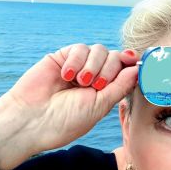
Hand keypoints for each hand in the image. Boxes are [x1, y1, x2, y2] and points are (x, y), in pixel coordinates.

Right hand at [0, 44, 138, 169]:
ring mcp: (78, 67)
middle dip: (110, 70)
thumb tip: (138, 68)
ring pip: (99, 51)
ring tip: (80, 82)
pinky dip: (77, 60)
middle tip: (96, 85)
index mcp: (104, 94)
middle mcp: (93, 79)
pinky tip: (67, 75)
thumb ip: (119, 86)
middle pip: (115, 58)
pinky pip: (80, 48)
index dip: (131, 65)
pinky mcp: (63, 58)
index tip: (135, 62)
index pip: (124, 72)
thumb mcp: (98, 106)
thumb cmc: (65, 121)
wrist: (32, 119)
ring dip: (94, 65)